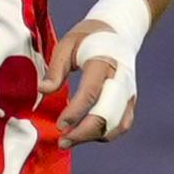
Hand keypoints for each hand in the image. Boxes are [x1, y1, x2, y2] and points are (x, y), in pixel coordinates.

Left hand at [39, 19, 138, 147]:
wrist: (119, 32)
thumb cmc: (87, 38)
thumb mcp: (67, 44)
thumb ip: (56, 69)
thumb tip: (43, 91)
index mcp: (104, 63)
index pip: (91, 92)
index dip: (76, 112)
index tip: (59, 125)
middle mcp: (121, 80)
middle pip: (108, 114)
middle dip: (84, 133)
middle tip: (62, 142)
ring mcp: (129, 93)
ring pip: (116, 124)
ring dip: (93, 137)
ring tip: (69, 141)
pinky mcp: (130, 101)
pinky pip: (121, 125)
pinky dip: (104, 134)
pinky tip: (85, 134)